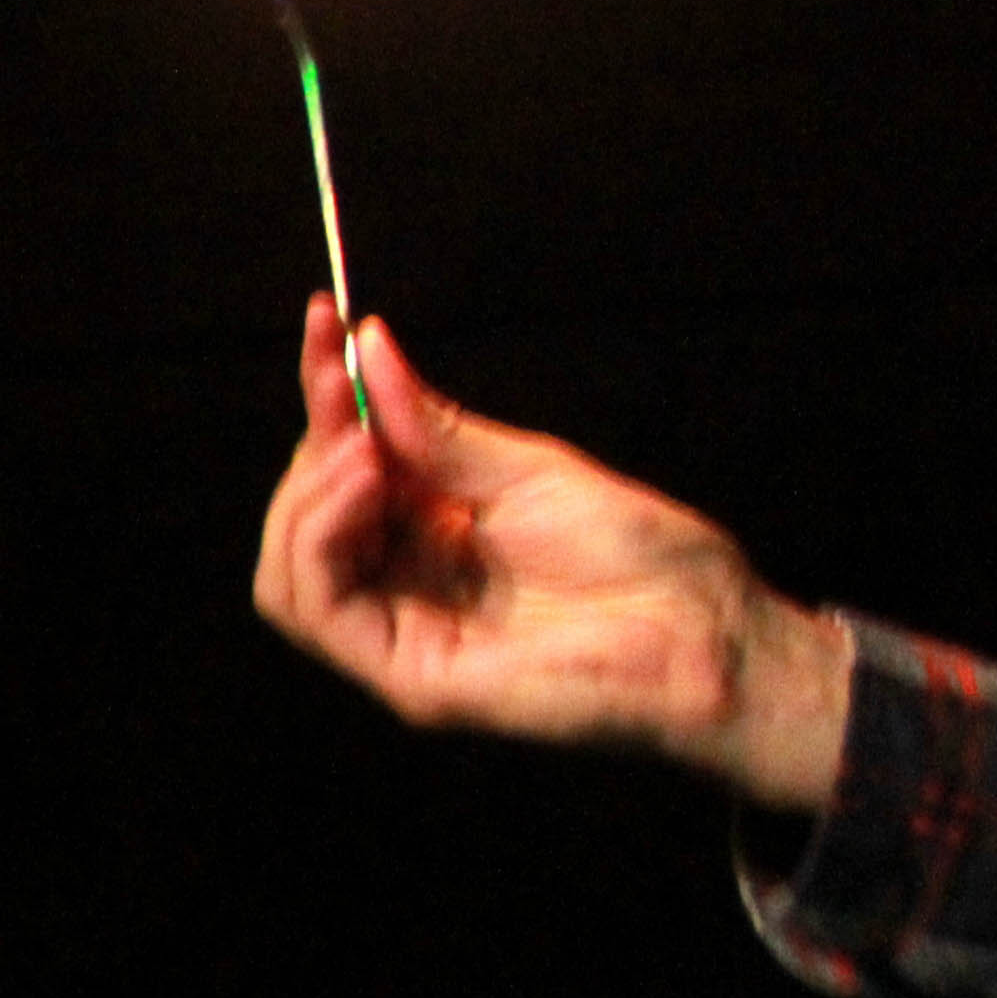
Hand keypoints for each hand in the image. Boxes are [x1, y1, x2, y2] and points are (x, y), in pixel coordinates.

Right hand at [251, 297, 854, 811]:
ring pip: (290, 572)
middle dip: (314, 442)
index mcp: (434, 537)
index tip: (326, 320)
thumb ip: (437, 429)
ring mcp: (406, 638)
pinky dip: (324, 537)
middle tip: (342, 388)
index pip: (345, 469)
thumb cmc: (641, 553)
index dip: (328, 396)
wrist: (706, 625)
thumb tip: (369, 349)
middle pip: (306, 519)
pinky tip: (366, 481)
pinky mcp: (413, 677)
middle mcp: (408, 588)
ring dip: (308, 494)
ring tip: (359, 445)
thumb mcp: (528, 470)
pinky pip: (319, 610)